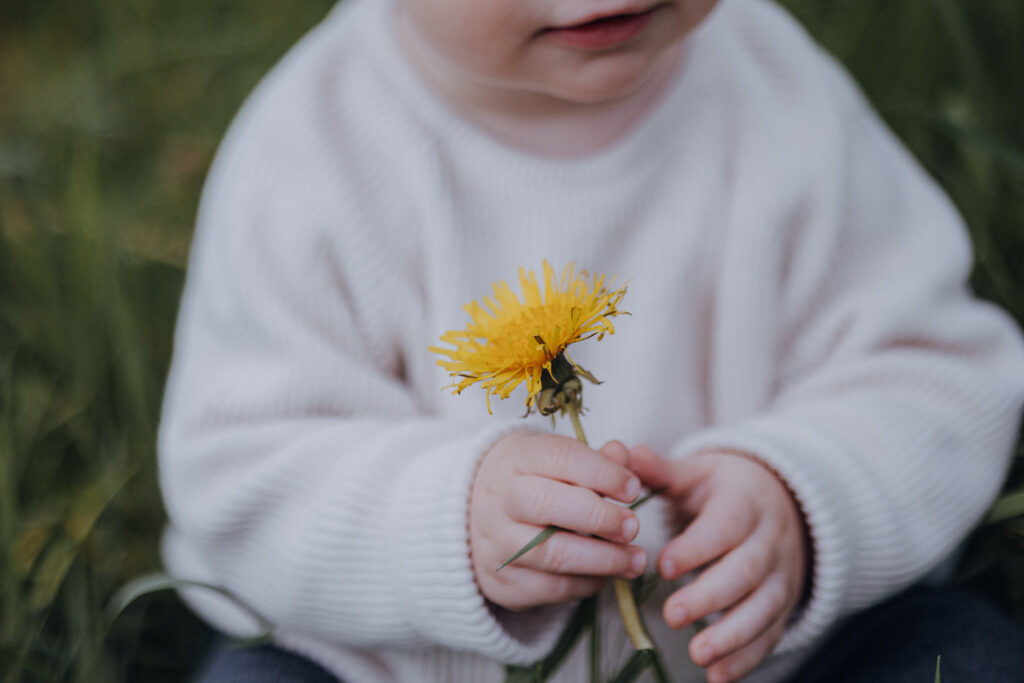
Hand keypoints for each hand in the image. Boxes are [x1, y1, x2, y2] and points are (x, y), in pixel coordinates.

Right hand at [469, 433, 647, 610]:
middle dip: (600, 518)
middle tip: (632, 527)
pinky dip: (585, 584)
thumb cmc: (533, 482)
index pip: (561, 458)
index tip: (633, 489)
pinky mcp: (501, 582)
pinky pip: (549, 588)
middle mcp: (499, 498)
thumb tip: (622, 456)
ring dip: (602, 560)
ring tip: (634, 560)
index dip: (602, 473)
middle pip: (549, 505)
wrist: (477, 518)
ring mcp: (496, 542)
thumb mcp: (557, 460)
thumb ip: (594, 460)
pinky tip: (605, 575)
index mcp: (517, 458)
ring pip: (551, 553)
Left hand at [630, 447, 807, 682]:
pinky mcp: (782, 604)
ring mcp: (780, 575)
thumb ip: (658, 470)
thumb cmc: (722, 491)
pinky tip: (718, 677)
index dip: (698, 547)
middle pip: (747, 571)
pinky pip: (770, 634)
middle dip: (711, 595)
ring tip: (698, 653)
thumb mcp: (696, 474)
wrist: (781, 502)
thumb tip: (620, 451)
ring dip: (733, 635)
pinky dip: (748, 659)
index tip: (663, 565)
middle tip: (672, 615)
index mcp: (744, 504)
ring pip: (764, 607)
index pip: (725, 526)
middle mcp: (769, 541)